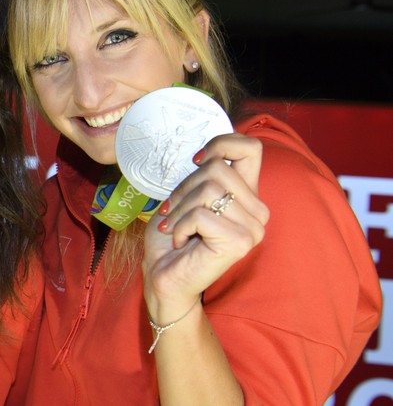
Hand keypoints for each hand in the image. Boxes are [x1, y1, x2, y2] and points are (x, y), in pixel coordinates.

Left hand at [142, 133, 269, 321]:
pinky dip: (180, 225)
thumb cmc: (172, 237)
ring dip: (179, 209)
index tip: (196, 161)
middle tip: (174, 212)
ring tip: (176, 228)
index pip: (251, 148)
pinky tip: (181, 242)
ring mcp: (253, 228)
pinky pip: (200, 214)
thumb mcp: (186, 196)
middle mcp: (258, 211)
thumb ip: (203, 175)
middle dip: (184, 188)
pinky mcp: (240, 242)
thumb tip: (206, 155)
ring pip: (208, 189)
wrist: (164, 277)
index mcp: (248, 196)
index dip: (220, 145)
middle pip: (217, 169)